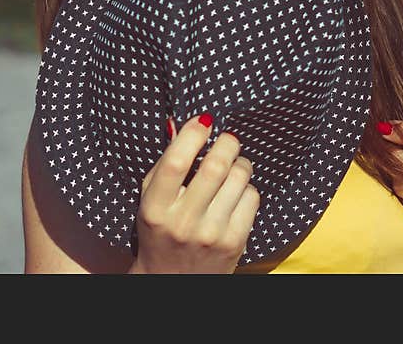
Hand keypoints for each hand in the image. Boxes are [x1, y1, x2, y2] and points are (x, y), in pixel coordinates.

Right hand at [132, 112, 260, 273]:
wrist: (173, 280)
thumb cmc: (160, 229)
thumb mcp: (150, 198)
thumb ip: (166, 163)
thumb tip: (188, 122)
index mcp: (155, 208)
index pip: (176, 162)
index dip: (193, 134)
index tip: (203, 121)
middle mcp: (183, 222)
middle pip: (215, 166)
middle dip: (226, 143)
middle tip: (226, 139)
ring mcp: (211, 234)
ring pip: (239, 178)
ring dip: (240, 162)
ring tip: (234, 164)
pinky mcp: (235, 242)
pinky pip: (252, 198)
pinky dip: (247, 187)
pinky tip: (236, 191)